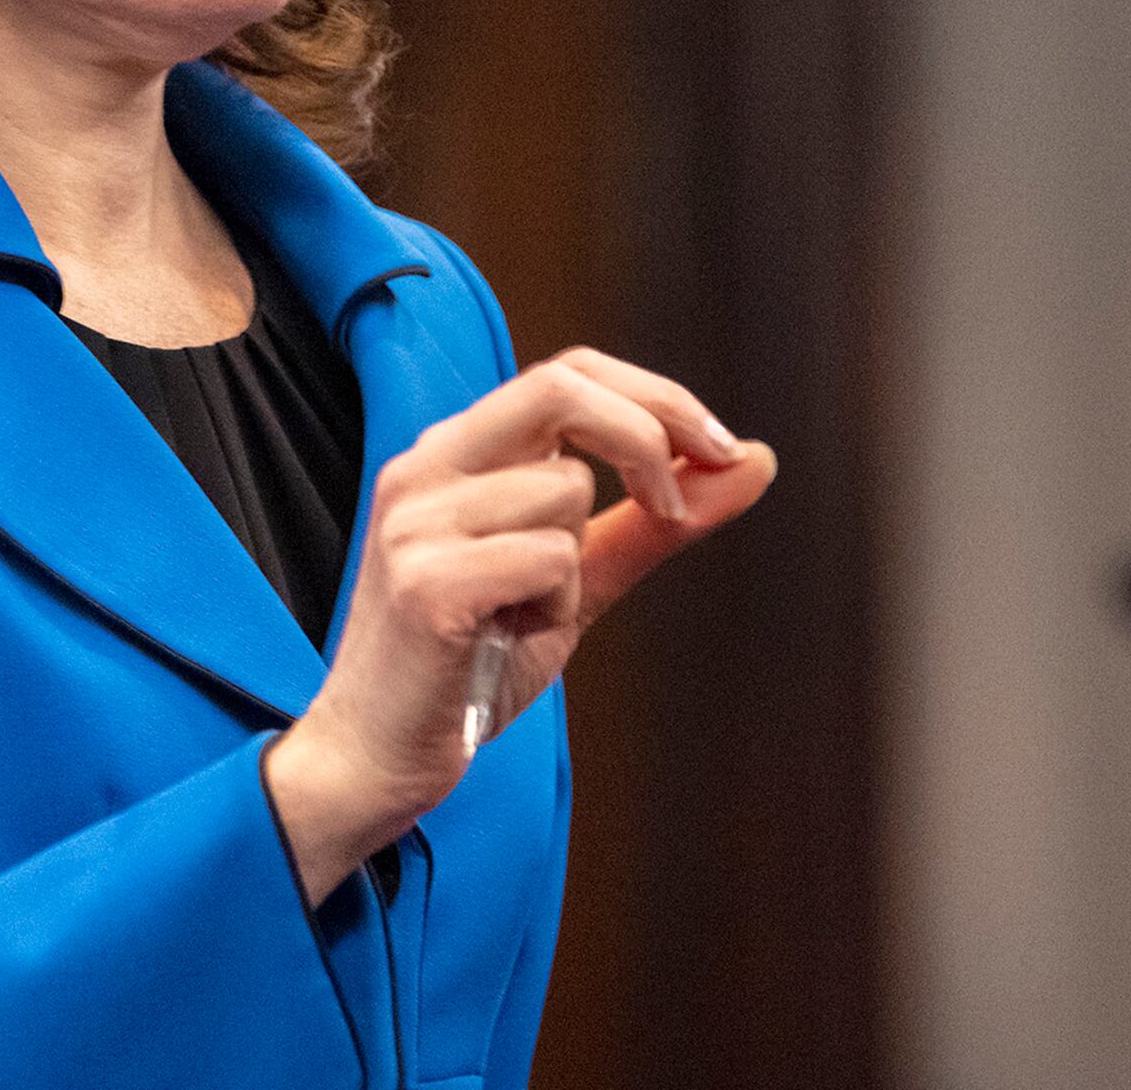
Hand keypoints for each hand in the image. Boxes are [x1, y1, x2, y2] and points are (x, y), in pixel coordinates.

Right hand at [261, 347, 775, 902]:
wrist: (377, 758)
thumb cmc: (469, 669)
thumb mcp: (573, 584)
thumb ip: (653, 523)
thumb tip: (754, 460)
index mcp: (454, 456)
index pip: (567, 372)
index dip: (655, 397)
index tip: (719, 450)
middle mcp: (425, 467)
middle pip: (561, 388)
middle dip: (648, 434)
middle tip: (675, 506)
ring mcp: (416, 519)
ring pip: (565, 491)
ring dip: (574, 568)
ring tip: (517, 617)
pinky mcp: (426, 578)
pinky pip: (548, 558)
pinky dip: (551, 607)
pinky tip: (500, 638)